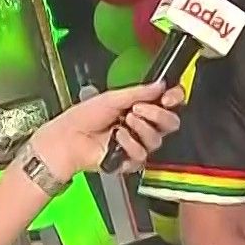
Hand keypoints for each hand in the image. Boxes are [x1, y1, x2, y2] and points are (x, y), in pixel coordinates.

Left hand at [30, 82, 184, 177]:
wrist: (69, 138)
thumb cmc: (83, 117)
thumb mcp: (113, 97)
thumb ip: (140, 91)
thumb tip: (161, 84)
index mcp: (140, 107)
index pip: (168, 103)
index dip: (174, 99)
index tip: (169, 97)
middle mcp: (142, 125)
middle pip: (170, 123)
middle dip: (157, 114)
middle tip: (139, 109)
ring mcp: (137, 143)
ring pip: (158, 139)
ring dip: (141, 128)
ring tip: (123, 122)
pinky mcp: (131, 161)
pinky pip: (142, 154)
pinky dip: (129, 143)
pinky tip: (116, 138)